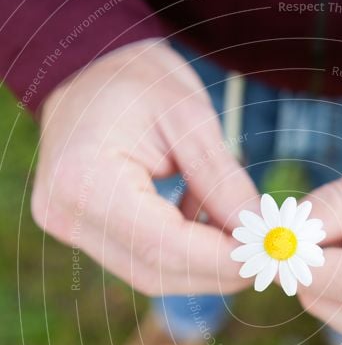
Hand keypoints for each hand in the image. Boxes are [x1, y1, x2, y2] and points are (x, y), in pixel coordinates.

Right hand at [32, 40, 257, 294]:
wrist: (88, 71)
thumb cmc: (138, 81)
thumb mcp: (190, 117)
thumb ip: (223, 180)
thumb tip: (260, 233)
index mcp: (86, 181)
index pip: (163, 246)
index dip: (220, 260)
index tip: (269, 253)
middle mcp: (68, 215)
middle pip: (157, 271)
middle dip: (217, 269)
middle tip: (266, 252)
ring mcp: (71, 227)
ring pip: (151, 273)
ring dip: (203, 262)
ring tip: (239, 228)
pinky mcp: (83, 232)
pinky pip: (142, 259)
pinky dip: (183, 251)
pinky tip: (202, 215)